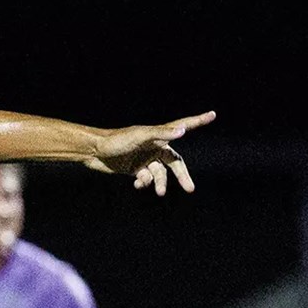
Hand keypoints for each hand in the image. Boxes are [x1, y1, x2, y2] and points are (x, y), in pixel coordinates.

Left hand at [83, 111, 212, 195]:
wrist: (93, 151)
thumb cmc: (116, 140)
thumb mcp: (140, 137)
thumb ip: (161, 133)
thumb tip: (183, 131)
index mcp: (158, 136)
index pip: (182, 127)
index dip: (198, 121)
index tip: (213, 114)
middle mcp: (154, 147)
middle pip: (174, 162)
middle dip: (182, 176)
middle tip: (190, 189)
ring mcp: (145, 159)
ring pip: (159, 174)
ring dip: (159, 183)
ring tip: (158, 192)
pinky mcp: (135, 169)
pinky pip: (146, 179)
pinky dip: (144, 183)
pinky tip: (138, 184)